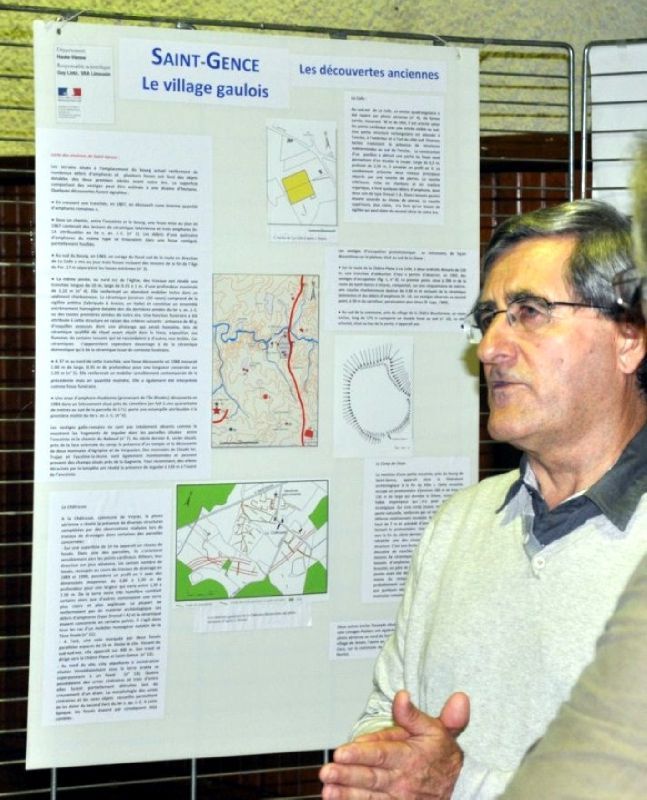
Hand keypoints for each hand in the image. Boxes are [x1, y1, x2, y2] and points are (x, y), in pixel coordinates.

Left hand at [319, 690, 469, 799]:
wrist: (460, 785)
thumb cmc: (440, 752)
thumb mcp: (434, 728)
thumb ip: (412, 714)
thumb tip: (401, 696)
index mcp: (409, 756)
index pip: (380, 754)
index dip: (360, 754)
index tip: (340, 752)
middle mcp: (402, 779)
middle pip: (370, 777)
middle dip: (346, 775)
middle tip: (326, 772)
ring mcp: (399, 798)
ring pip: (369, 796)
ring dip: (347, 794)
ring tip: (327, 791)